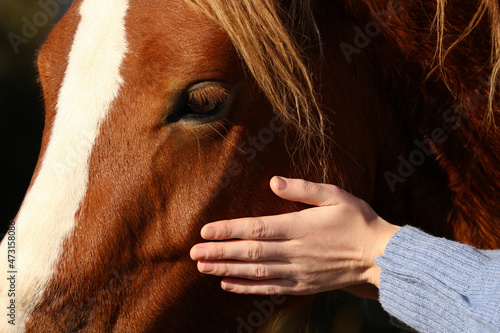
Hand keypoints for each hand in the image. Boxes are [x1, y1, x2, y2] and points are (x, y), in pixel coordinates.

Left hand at [190, 177, 399, 295]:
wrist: (380, 256)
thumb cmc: (358, 221)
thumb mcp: (335, 195)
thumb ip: (303, 188)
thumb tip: (272, 181)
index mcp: (300, 227)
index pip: (256, 228)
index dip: (228, 230)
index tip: (205, 231)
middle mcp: (295, 251)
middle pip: (250, 252)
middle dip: (219, 252)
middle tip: (193, 253)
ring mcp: (298, 271)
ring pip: (255, 272)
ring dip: (226, 269)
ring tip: (202, 267)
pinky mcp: (302, 286)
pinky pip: (269, 288)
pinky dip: (246, 287)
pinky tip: (227, 283)